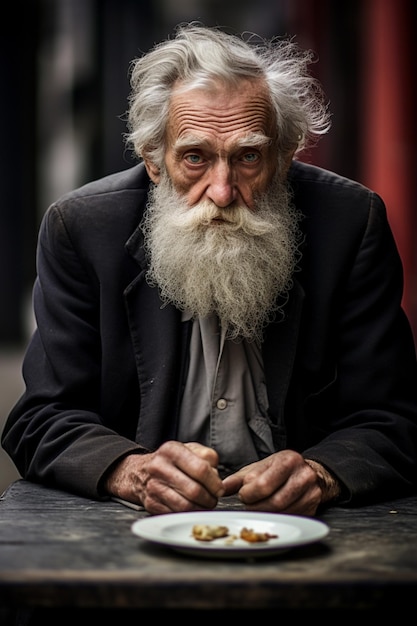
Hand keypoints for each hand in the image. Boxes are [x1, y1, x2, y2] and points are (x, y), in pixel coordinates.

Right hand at [104, 441, 223, 513]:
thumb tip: (217, 477)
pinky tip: (192, 508)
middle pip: (194, 490)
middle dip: (210, 499)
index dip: (215, 483)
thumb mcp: (189, 449)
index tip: (219, 488)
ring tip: (205, 504)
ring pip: (185, 506)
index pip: (201, 469)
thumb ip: (208, 457)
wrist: (139, 472)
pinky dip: (188, 515)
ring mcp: (153, 486)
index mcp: (172, 450)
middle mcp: (159, 467)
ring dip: (201, 509)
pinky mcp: (151, 504)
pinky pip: (175, 514)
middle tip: (214, 499)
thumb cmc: (171, 461)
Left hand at [221, 450, 326, 515]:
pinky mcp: (312, 508)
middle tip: (248, 503)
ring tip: (257, 507)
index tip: (243, 494)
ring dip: (264, 513)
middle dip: (255, 506)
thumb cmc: (281, 469)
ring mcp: (311, 493)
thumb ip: (239, 478)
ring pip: (283, 512)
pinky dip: (276, 519)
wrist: (309, 472)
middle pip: (274, 501)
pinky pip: (290, 518)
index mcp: (288, 461)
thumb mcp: (259, 467)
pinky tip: (270, 512)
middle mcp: (303, 476)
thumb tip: (221, 488)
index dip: (248, 494)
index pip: (263, 484)